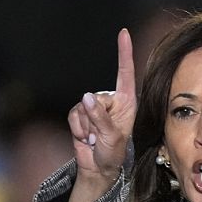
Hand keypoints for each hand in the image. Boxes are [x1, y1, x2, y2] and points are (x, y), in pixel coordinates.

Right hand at [67, 28, 136, 201]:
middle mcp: (111, 101)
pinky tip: (86, 138)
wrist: (98, 168)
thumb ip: (101, 117)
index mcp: (126, 102)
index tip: (124, 33)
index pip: (125, 73)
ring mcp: (94, 107)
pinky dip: (78, 129)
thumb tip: (86, 98)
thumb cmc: (114, 154)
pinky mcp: (80, 114)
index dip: (124, 53)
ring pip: (83, 108)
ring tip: (96, 139)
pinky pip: (74, 115)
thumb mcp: (112, 137)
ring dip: (88, 127)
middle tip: (103, 137)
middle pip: (97, 98)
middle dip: (97, 119)